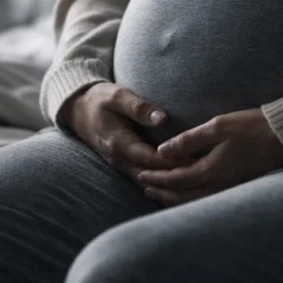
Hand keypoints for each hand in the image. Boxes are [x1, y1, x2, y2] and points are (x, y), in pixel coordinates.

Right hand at [62, 82, 190, 182]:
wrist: (76, 110)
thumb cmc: (98, 99)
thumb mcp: (116, 96)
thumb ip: (139, 107)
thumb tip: (162, 118)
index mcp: (119, 143)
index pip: (151, 159)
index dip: (174, 162)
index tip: (198, 161)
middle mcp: (119, 160)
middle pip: (152, 177)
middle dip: (177, 179)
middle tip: (205, 178)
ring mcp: (120, 166)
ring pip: (148, 183)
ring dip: (170, 185)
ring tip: (198, 185)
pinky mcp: (123, 166)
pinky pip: (144, 180)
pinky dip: (161, 184)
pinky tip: (181, 185)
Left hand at [135, 107, 282, 205]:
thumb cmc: (253, 127)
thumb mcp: (218, 127)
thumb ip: (188, 140)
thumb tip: (162, 151)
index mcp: (211, 171)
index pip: (175, 180)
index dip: (155, 178)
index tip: (140, 174)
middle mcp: (219, 186)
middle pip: (182, 196)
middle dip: (161, 192)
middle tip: (144, 187)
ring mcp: (230, 189)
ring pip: (195, 201)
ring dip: (175, 198)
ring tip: (159, 193)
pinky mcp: (238, 186)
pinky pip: (208, 198)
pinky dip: (191, 197)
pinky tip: (188, 190)